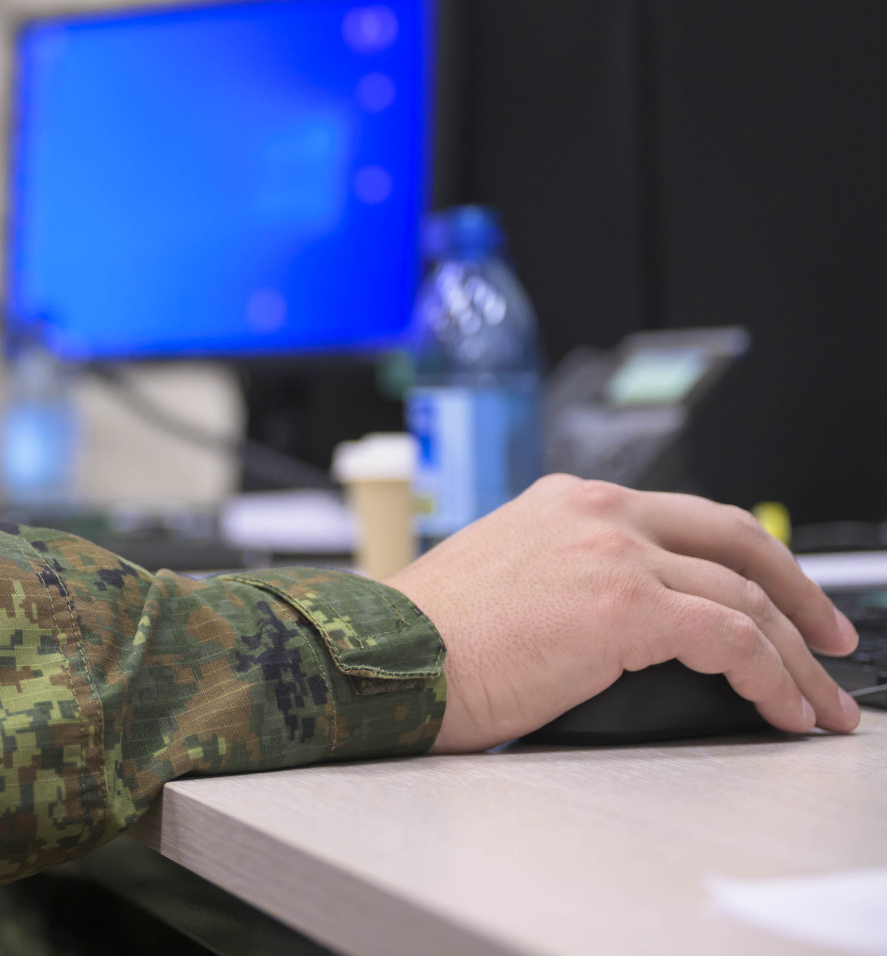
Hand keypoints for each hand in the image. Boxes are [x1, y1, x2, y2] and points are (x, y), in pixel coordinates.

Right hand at [387, 475, 861, 752]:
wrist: (383, 655)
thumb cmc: (423, 640)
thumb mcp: (503, 579)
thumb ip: (567, 578)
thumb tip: (627, 631)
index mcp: (565, 500)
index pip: (684, 519)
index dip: (746, 562)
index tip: (776, 600)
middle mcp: (596, 511)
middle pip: (737, 538)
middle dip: (800, 593)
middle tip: (830, 639)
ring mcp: (615, 552)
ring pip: (747, 596)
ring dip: (799, 656)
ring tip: (819, 703)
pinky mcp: (627, 605)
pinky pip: (734, 640)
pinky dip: (774, 678)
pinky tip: (784, 712)